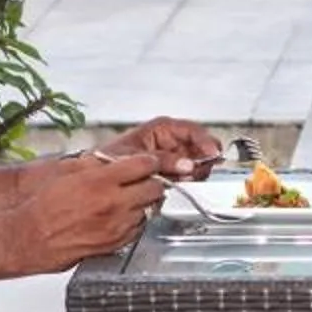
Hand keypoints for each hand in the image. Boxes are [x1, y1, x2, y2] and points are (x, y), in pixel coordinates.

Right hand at [2, 150, 168, 271]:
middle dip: (151, 181)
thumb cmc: (43, 206)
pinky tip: (123, 216)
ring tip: (131, 199)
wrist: (30, 237)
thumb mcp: (68, 172)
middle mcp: (112, 203)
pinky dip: (136, 221)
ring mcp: (117, 225)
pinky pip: (139, 228)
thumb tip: (116, 159)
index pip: (144, 165)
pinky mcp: (116, 243)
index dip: (148, 162)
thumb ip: (97, 163)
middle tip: (143, 181)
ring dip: (144, 203)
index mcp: (101, 181)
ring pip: (150, 209)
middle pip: (154, 188)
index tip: (148, 163)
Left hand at [97, 116, 220, 178]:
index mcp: (161, 130)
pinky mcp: (171, 174)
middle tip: (201, 169)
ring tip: (189, 177)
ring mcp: (172, 158)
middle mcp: (170, 142)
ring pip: (195, 161)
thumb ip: (163, 160)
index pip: (190, 130)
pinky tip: (184, 182)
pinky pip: (188, 174)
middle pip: (197, 146)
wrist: (98, 179)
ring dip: (196, 170)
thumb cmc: (111, 160)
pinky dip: (190, 179)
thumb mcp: (136, 157)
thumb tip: (188, 165)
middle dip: (201, 157)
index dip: (203, 139)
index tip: (212, 152)